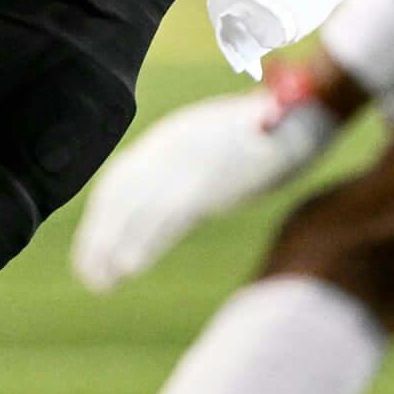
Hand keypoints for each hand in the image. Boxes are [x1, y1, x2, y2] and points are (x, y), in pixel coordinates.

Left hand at [71, 74, 342, 294]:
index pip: (122, 178)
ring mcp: (190, 160)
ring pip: (139, 209)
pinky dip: (145, 241)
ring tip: (100, 282)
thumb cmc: (272, 130)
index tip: (90, 246)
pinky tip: (129, 267)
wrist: (306, 111)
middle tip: (88, 276)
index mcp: (175, 137)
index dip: (103, 216)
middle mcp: (174, 145)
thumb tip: (179, 201)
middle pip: (122, 194)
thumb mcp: (224, 140)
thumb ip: (198, 165)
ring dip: (114, 246)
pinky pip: (168, 214)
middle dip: (99, 236)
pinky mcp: (211, 178)